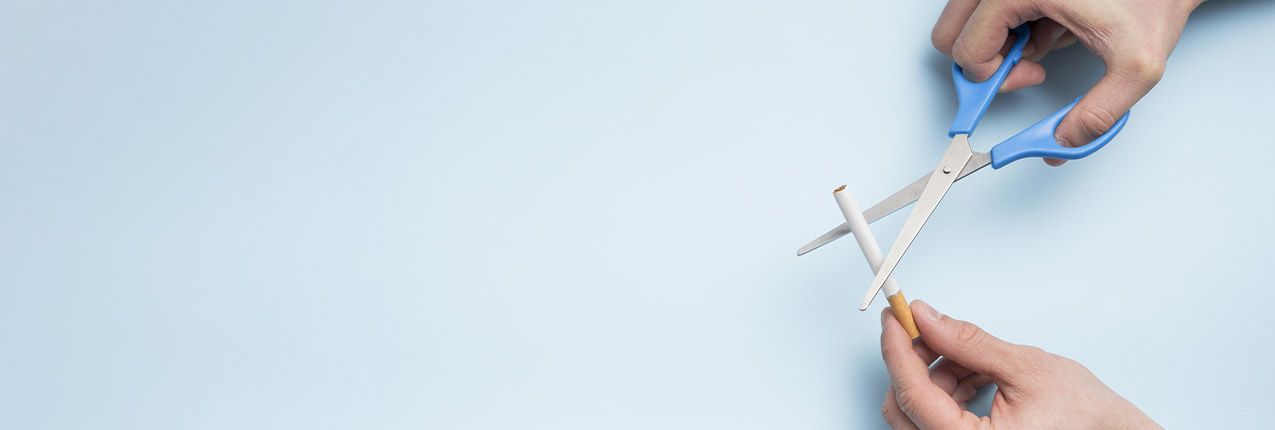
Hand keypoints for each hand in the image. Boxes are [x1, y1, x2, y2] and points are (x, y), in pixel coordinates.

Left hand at [879, 300, 1158, 428]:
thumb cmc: (1081, 415)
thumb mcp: (1024, 367)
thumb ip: (967, 341)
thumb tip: (926, 317)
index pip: (912, 394)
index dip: (897, 349)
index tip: (893, 317)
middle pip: (905, 406)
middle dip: (914, 361)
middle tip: (926, 326)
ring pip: (918, 412)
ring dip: (934, 375)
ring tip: (967, 352)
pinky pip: (935, 421)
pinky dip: (946, 392)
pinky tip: (972, 371)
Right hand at [931, 0, 1201, 164]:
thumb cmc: (1154, 1)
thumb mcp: (1137, 66)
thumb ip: (1099, 113)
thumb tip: (1062, 143)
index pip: (968, 48)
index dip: (992, 78)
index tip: (1024, 82)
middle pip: (950, 32)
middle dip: (983, 60)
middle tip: (1024, 68)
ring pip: (964, 22)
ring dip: (996, 44)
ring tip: (1041, 44)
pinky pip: (985, 11)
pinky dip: (1009, 27)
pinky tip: (1047, 27)